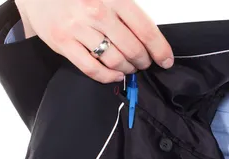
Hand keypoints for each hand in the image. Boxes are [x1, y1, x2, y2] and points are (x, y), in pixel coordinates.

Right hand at [14, 0, 173, 82]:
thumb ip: (127, 13)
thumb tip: (151, 39)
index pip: (146, 31)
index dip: (160, 50)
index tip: (166, 60)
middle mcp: (96, 12)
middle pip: (133, 49)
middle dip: (143, 61)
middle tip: (143, 63)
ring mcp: (78, 28)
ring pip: (115, 61)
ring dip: (127, 69)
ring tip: (129, 67)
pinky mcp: (62, 42)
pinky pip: (92, 69)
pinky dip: (108, 76)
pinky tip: (114, 74)